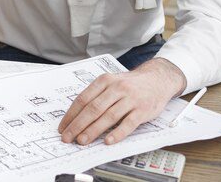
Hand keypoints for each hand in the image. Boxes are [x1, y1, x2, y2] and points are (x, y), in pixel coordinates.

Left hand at [58, 58, 185, 144]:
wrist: (157, 80)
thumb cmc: (130, 84)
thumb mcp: (111, 83)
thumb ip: (96, 96)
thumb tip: (76, 116)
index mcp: (104, 81)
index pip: (83, 99)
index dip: (71, 114)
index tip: (63, 127)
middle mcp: (116, 88)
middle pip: (93, 108)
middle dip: (78, 125)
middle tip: (68, 137)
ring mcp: (130, 99)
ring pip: (108, 116)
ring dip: (93, 130)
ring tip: (82, 141)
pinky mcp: (143, 110)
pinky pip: (128, 124)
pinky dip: (117, 133)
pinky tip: (108, 141)